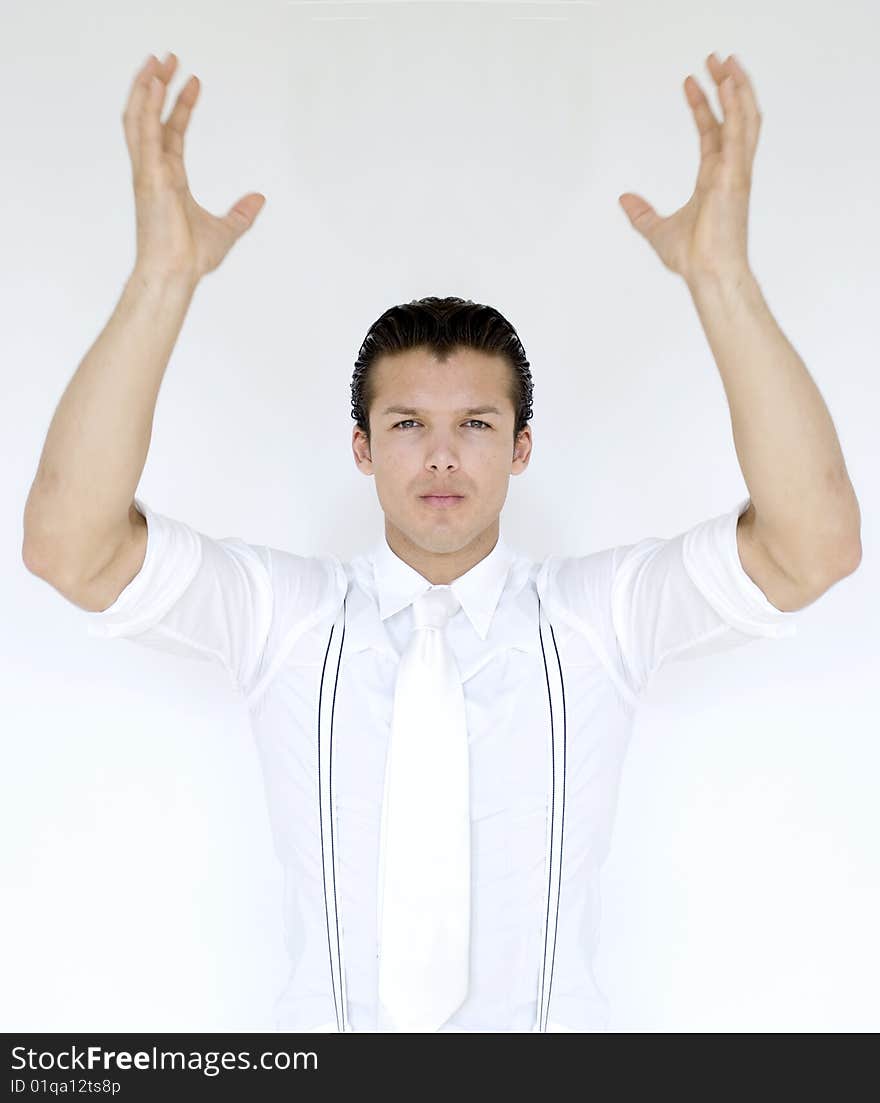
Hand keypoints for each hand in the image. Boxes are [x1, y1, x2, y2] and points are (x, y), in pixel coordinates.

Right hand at [123, 52, 265, 279]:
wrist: (176, 274)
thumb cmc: (190, 259)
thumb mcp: (226, 231)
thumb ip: (241, 214)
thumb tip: (258, 200)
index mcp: (168, 179)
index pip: (172, 133)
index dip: (181, 107)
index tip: (193, 83)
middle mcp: (154, 171)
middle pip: (150, 118)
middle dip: (157, 87)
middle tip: (168, 58)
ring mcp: (147, 172)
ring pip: (139, 118)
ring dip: (146, 87)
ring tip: (157, 60)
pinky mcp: (147, 175)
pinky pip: (143, 132)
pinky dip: (145, 105)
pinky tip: (152, 84)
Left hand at [618, 53, 761, 284]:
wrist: (709, 275)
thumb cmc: (694, 259)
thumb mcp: (657, 231)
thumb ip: (642, 214)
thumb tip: (625, 200)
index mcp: (715, 179)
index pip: (711, 132)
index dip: (702, 106)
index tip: (690, 83)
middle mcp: (730, 171)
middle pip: (733, 117)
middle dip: (727, 86)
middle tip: (716, 58)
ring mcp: (736, 172)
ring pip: (744, 118)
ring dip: (737, 87)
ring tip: (726, 60)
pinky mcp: (737, 176)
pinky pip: (740, 132)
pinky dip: (737, 106)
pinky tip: (730, 84)